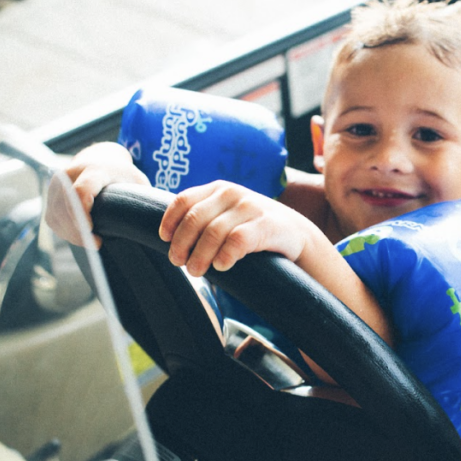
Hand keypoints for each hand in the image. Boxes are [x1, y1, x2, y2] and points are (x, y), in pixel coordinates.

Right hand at [45, 142, 148, 246]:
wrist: (101, 159)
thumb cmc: (123, 176)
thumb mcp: (137, 183)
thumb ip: (141, 199)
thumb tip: (153, 225)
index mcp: (94, 169)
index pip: (81, 191)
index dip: (83, 213)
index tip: (93, 231)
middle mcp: (70, 173)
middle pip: (66, 207)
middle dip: (79, 230)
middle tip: (97, 243)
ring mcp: (57, 184)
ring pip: (57, 215)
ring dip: (73, 234)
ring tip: (92, 241)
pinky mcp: (50, 195)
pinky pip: (53, 219)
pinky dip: (65, 232)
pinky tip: (80, 236)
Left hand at [160, 181, 314, 275]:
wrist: (295, 234)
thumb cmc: (252, 229)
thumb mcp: (227, 215)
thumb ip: (204, 219)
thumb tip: (169, 240)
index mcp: (218, 189)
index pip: (184, 200)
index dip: (170, 221)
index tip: (165, 239)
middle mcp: (232, 193)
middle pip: (195, 219)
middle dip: (182, 244)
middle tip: (179, 263)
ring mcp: (251, 207)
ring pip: (213, 232)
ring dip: (200, 256)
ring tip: (196, 272)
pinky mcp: (267, 224)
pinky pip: (238, 240)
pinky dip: (225, 256)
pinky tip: (221, 267)